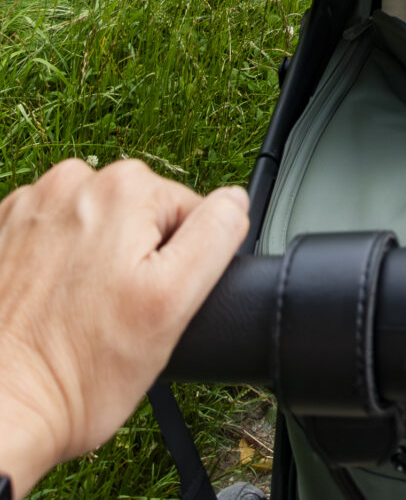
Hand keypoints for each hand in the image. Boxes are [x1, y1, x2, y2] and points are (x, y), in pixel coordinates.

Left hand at [0, 158, 248, 498]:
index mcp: (124, 188)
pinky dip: (55, 264)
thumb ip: (215, 237)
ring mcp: (32, 206)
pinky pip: (52, 235)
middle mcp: (74, 183)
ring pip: (94, 225)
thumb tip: (234, 200)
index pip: (186, 212)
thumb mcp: (174, 305)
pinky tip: (49, 304)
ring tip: (79, 312)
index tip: (147, 302)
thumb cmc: (78, 372)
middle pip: (138, 215)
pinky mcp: (3, 231)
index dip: (177, 265)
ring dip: (93, 260)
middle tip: (115, 314)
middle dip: (135, 259)